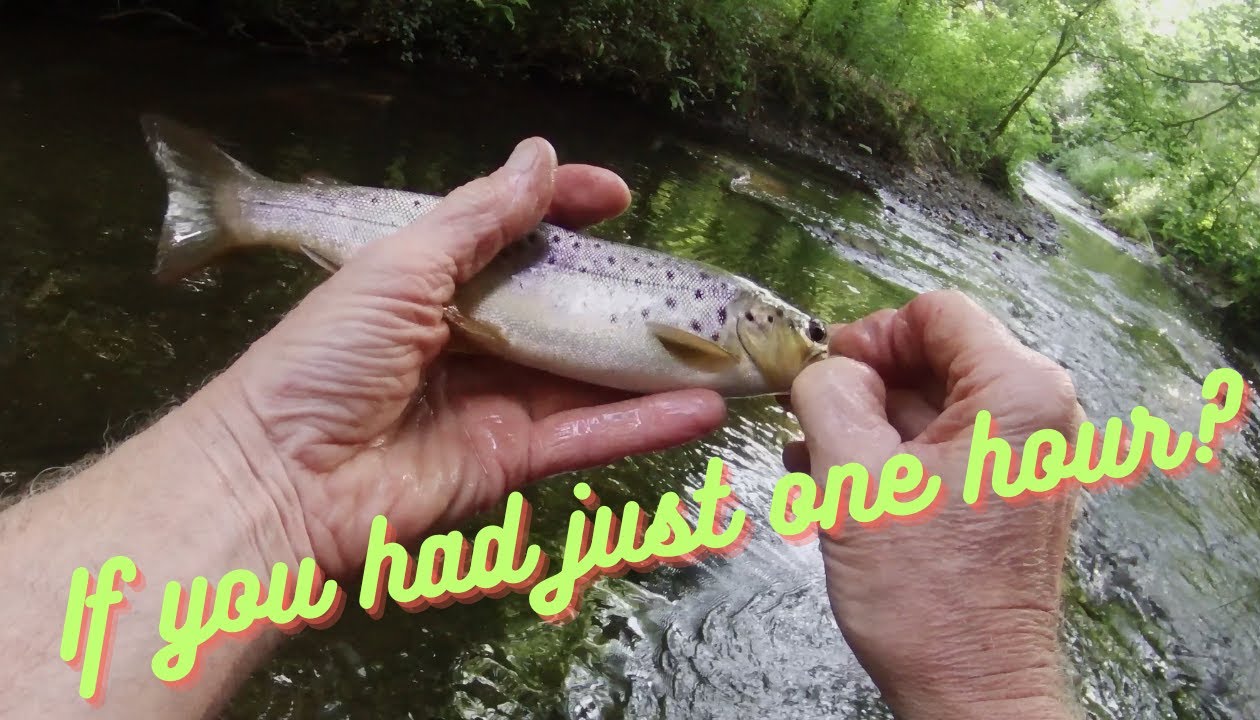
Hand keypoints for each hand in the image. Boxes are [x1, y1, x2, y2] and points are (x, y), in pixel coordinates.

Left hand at [191, 138, 726, 576]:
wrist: (279, 480)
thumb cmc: (327, 358)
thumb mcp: (398, 269)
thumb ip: (477, 219)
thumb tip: (539, 156)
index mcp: (435, 284)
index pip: (515, 237)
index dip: (565, 213)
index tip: (618, 199)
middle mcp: (473, 340)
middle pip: (560, 309)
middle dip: (621, 294)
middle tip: (688, 282)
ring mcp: (495, 403)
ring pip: (586, 376)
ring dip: (650, 364)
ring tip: (717, 348)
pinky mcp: (510, 461)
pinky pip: (585, 434)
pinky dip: (642, 424)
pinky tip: (699, 407)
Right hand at [787, 290, 1081, 718]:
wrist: (973, 694)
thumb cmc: (926, 600)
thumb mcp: (852, 479)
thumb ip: (829, 395)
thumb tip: (827, 368)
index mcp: (1018, 394)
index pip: (936, 312)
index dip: (870, 333)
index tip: (825, 372)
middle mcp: (1039, 417)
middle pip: (933, 357)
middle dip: (862, 385)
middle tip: (807, 420)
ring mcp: (1026, 459)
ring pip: (930, 406)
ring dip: (865, 424)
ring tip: (812, 461)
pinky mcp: (1007, 495)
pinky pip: (942, 449)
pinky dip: (889, 457)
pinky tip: (840, 487)